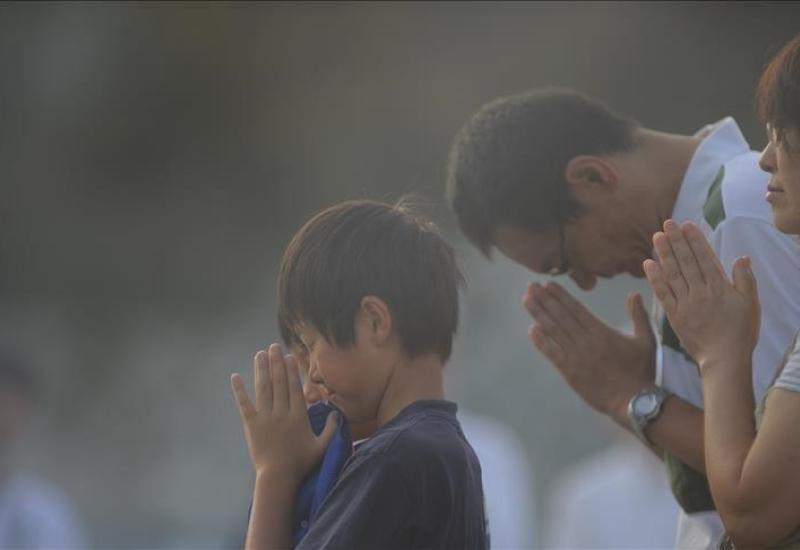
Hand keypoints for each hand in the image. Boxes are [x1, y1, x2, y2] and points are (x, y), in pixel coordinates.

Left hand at [231, 343, 337, 480]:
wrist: (278, 476)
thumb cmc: (300, 462)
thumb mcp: (322, 446)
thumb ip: (330, 428)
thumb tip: (335, 411)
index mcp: (297, 415)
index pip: (294, 387)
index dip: (291, 370)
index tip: (288, 356)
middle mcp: (281, 412)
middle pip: (278, 382)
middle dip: (276, 363)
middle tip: (273, 346)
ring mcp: (265, 417)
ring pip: (263, 388)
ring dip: (261, 370)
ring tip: (259, 354)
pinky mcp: (251, 424)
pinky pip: (244, 404)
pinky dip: (239, 390)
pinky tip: (235, 377)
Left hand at [523, 281, 655, 421]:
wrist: (634, 401)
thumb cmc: (641, 371)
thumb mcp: (646, 340)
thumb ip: (639, 316)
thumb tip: (634, 294)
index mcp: (601, 332)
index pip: (576, 309)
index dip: (561, 296)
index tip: (548, 285)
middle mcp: (585, 340)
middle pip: (561, 316)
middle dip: (545, 300)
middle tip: (530, 286)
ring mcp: (575, 356)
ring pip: (553, 331)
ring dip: (539, 315)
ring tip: (527, 300)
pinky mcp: (570, 372)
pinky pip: (553, 354)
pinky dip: (541, 342)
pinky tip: (532, 330)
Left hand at [643, 220, 759, 370]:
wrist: (724, 359)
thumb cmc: (741, 332)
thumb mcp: (751, 304)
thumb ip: (745, 279)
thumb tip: (741, 257)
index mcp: (720, 287)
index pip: (705, 258)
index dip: (695, 240)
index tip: (687, 225)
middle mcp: (700, 292)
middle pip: (686, 262)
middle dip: (676, 241)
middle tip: (667, 223)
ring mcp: (686, 304)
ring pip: (673, 274)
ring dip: (664, 254)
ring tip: (656, 237)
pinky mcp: (675, 316)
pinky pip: (663, 293)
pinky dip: (655, 278)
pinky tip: (648, 264)